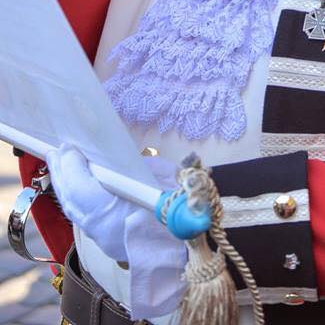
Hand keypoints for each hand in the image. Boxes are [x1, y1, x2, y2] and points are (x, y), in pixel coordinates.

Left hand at [46, 144, 186, 317]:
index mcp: (121, 216)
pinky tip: (75, 183)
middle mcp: (106, 231)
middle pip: (73, 201)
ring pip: (75, 211)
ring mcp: (105, 240)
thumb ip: (142, 170)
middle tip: (59, 150)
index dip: (73, 169)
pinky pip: (83, 217)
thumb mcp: (170, 180)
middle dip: (63, 174)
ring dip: (66, 185)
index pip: (84, 192)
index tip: (70, 147)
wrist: (194, 248)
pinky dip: (75, 197)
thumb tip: (120, 158)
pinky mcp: (107, 242)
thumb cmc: (186, 208)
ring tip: (60, 162)